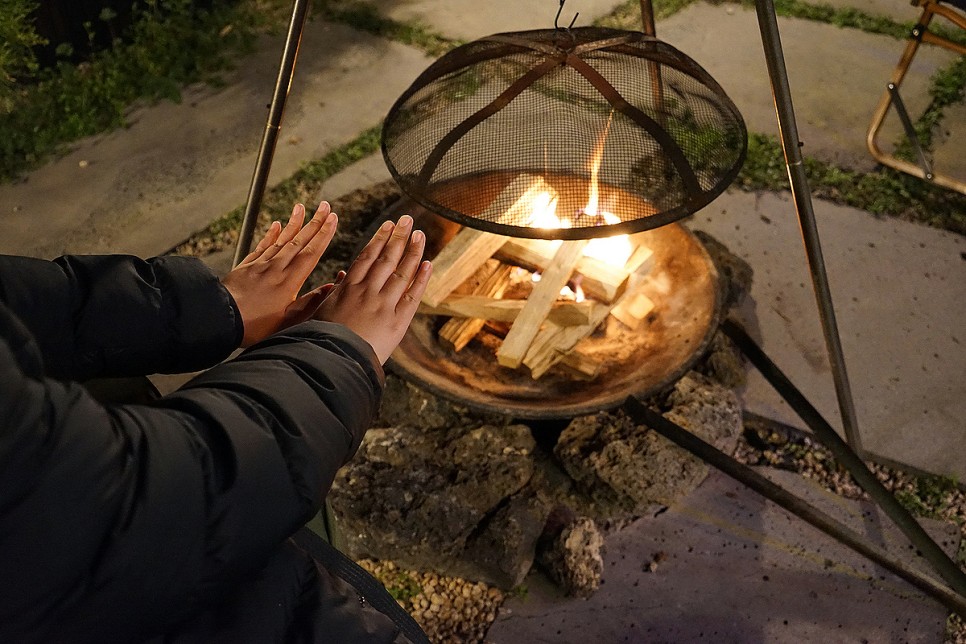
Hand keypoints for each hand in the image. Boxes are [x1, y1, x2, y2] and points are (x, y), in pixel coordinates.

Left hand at [222, 202, 337, 346]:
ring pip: (281, 239)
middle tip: (325, 206)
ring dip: (294, 223)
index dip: (324, 235)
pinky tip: (276, 225)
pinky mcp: (246, 267)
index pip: (311, 253)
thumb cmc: (254, 325)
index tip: (333, 219)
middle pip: (299, 241)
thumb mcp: (287, 321)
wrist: (219, 318)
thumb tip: (330, 287)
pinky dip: (270, 234)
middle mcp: (276, 268)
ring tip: (302, 207)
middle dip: (315, 223)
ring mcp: (260, 265)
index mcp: (289, 281)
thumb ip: (310, 303)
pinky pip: (262, 246)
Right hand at [313, 215, 431, 363]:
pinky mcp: (396, 322)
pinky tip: (428, 263)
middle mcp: (367, 292)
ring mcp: (383, 305)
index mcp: (347, 288)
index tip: (388, 226)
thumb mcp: (321, 311)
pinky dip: (421, 279)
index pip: (367, 257)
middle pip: (386, 259)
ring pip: (401, 272)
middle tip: (407, 220)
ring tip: (419, 235)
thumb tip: (342, 276)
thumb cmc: (320, 340)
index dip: (379, 239)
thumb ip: (334, 292)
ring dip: (412, 252)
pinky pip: (412, 296)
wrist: (331, 361)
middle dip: (398, 237)